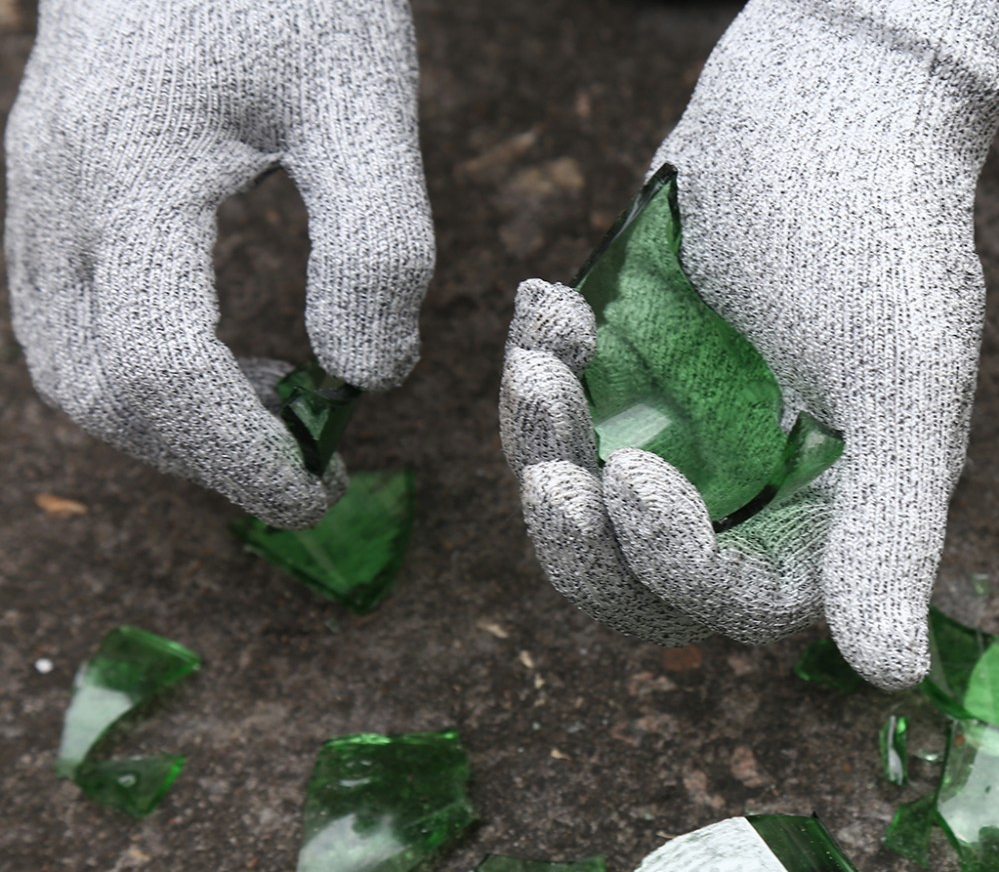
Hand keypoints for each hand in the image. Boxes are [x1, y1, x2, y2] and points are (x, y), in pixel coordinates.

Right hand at [5, 0, 433, 527]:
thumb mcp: (364, 102)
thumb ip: (375, 244)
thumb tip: (367, 375)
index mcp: (129, 169)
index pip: (161, 370)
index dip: (239, 456)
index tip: (319, 488)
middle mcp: (54, 193)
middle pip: (105, 392)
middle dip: (209, 457)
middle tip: (308, 462)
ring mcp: (34, 197)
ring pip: (75, 373)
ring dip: (175, 428)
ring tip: (275, 413)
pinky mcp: (48, 200)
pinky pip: (73, 329)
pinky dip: (147, 382)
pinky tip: (225, 368)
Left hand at [501, 0, 998, 688]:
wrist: (815, 107)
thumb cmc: (876, 232)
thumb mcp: (900, 385)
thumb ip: (887, 529)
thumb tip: (891, 670)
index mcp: (811, 515)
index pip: (725, 596)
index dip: (669, 562)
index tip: (630, 479)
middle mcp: (730, 490)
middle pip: (624, 573)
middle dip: (575, 532)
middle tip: (548, 471)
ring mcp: (663, 431)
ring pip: (571, 487)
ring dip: (541, 429)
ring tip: (547, 345)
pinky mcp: (614, 376)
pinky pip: (547, 405)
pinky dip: (538, 361)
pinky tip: (552, 301)